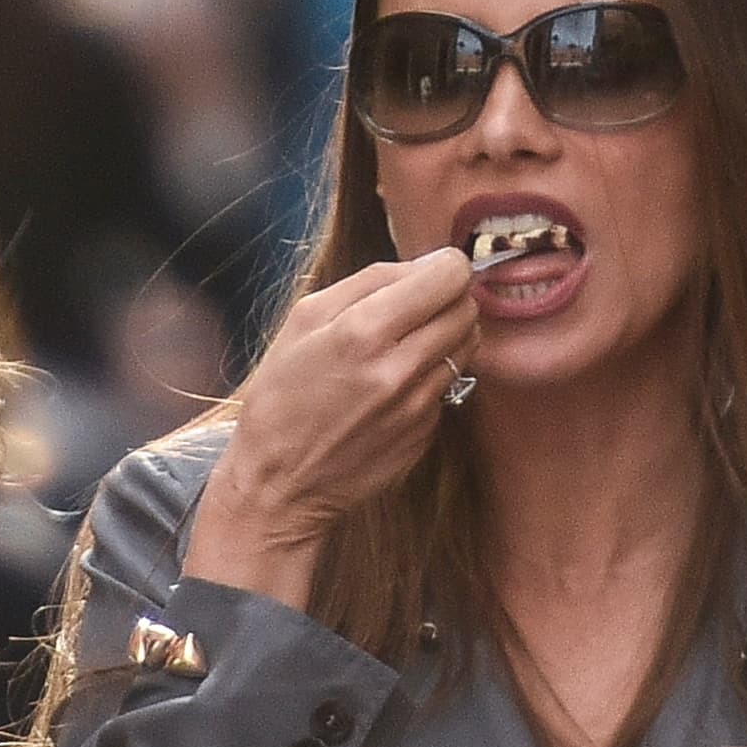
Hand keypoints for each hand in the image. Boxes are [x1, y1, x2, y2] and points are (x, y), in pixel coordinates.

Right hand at [184, 248, 476, 604]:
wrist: (279, 482)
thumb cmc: (282, 394)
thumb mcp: (304, 319)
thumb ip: (368, 282)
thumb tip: (425, 264)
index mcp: (363, 331)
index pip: (449, 276)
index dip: (447, 266)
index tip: (434, 271)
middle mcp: (399, 369)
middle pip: (467, 309)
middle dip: (451, 298)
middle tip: (422, 305)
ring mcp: (418, 406)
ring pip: (467, 346)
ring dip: (447, 335)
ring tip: (409, 342)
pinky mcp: (427, 433)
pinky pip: (450, 386)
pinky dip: (433, 375)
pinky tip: (397, 385)